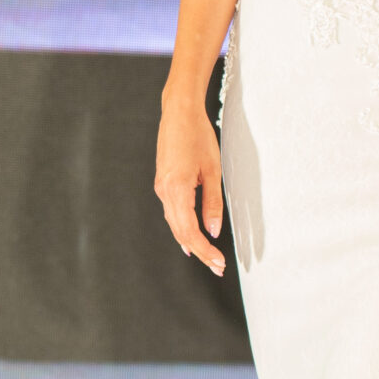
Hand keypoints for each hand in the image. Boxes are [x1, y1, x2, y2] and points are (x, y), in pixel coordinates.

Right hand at [155, 88, 225, 274]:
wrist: (179, 113)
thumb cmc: (197, 136)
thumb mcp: (213, 171)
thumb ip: (212, 203)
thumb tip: (213, 230)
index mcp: (177, 189)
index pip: (190, 231)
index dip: (204, 250)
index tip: (218, 262)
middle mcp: (164, 191)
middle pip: (180, 232)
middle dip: (199, 252)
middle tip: (216, 266)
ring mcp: (161, 187)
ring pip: (174, 224)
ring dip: (191, 242)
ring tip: (208, 256)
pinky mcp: (162, 183)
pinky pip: (172, 212)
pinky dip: (182, 228)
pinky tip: (191, 236)